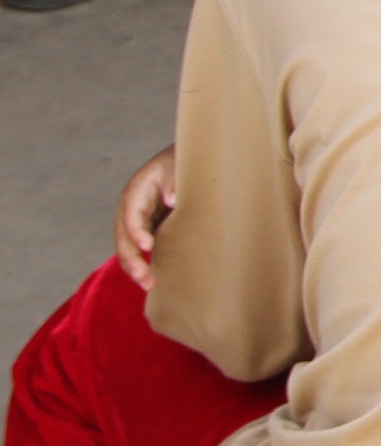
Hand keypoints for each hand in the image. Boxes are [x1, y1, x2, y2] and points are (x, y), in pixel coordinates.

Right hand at [115, 146, 175, 290]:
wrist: (192, 160)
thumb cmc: (186, 162)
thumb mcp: (180, 165)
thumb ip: (174, 181)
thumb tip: (171, 201)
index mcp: (138, 189)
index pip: (132, 213)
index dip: (136, 231)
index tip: (147, 246)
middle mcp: (133, 206)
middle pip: (124, 235)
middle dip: (131, 258)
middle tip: (144, 278)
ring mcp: (139, 218)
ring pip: (129, 246)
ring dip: (135, 266)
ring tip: (148, 285)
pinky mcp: (149, 227)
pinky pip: (140, 247)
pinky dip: (143, 263)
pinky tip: (152, 279)